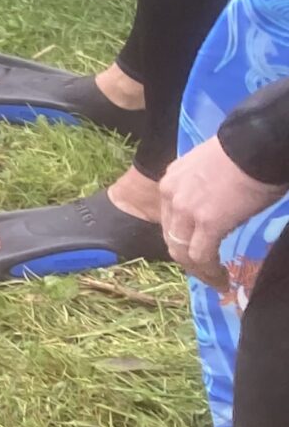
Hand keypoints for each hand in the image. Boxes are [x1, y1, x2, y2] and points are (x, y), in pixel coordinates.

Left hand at [160, 132, 286, 287]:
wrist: (257, 145)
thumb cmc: (245, 152)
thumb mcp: (211, 170)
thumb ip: (203, 190)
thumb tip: (218, 208)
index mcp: (171, 180)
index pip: (169, 218)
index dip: (182, 238)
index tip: (197, 251)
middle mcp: (170, 194)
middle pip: (171, 237)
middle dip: (187, 258)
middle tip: (206, 272)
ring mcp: (186, 210)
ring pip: (182, 251)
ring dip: (199, 270)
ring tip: (216, 280)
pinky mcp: (207, 223)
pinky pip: (202, 256)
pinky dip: (210, 272)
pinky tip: (222, 280)